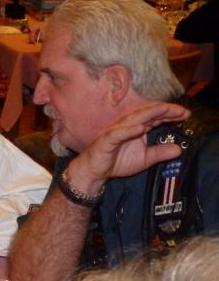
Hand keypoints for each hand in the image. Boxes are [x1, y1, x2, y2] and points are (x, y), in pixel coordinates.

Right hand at [68, 103, 189, 191]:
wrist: (95, 171)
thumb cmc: (116, 161)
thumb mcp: (145, 159)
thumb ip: (160, 153)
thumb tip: (179, 149)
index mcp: (137, 129)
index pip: (156, 118)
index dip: (170, 115)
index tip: (186, 115)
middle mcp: (128, 126)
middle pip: (148, 115)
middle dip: (165, 111)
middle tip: (181, 111)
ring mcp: (117, 131)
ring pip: (134, 120)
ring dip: (149, 114)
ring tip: (164, 110)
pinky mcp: (107, 139)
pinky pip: (118, 133)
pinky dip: (129, 130)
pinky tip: (141, 128)